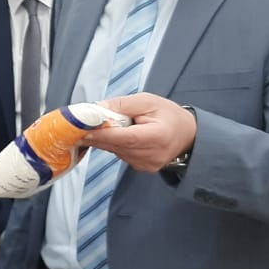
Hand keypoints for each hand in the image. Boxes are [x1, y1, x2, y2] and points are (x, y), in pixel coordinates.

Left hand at [79, 93, 196, 172]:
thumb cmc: (169, 116)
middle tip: (80, 125)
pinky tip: (115, 135)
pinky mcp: (141, 168)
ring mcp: (146, 164)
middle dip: (98, 135)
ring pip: (116, 151)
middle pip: (117, 146)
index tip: (84, 128)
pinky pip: (121, 155)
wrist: (187, 135)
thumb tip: (98, 108)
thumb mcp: (148, 101)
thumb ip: (123, 105)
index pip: (125, 137)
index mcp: (158, 136)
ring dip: (105, 139)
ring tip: (100, 126)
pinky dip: (114, 145)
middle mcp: (152, 155)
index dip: (103, 134)